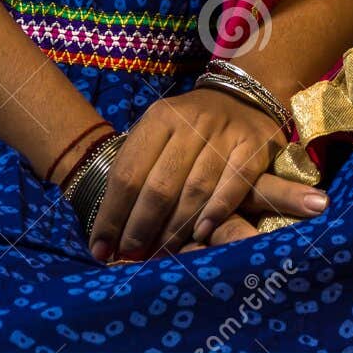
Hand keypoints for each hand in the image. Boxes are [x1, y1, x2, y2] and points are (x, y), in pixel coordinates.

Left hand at [87, 88, 324, 261]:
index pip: (128, 172)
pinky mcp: (253, 146)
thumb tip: (110, 228)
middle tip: (129, 255)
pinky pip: (234, 184)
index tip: (100, 248)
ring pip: (195, 189)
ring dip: (174, 228)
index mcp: (159, 117)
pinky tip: (201, 234)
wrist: (242, 98)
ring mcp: (223, 133)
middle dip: (140, 226)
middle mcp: (190, 122)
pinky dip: (217, 210)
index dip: (112, 214)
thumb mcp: (158, 131)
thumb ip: (138, 170)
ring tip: (160, 254)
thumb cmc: (189, 126)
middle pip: (159, 185)